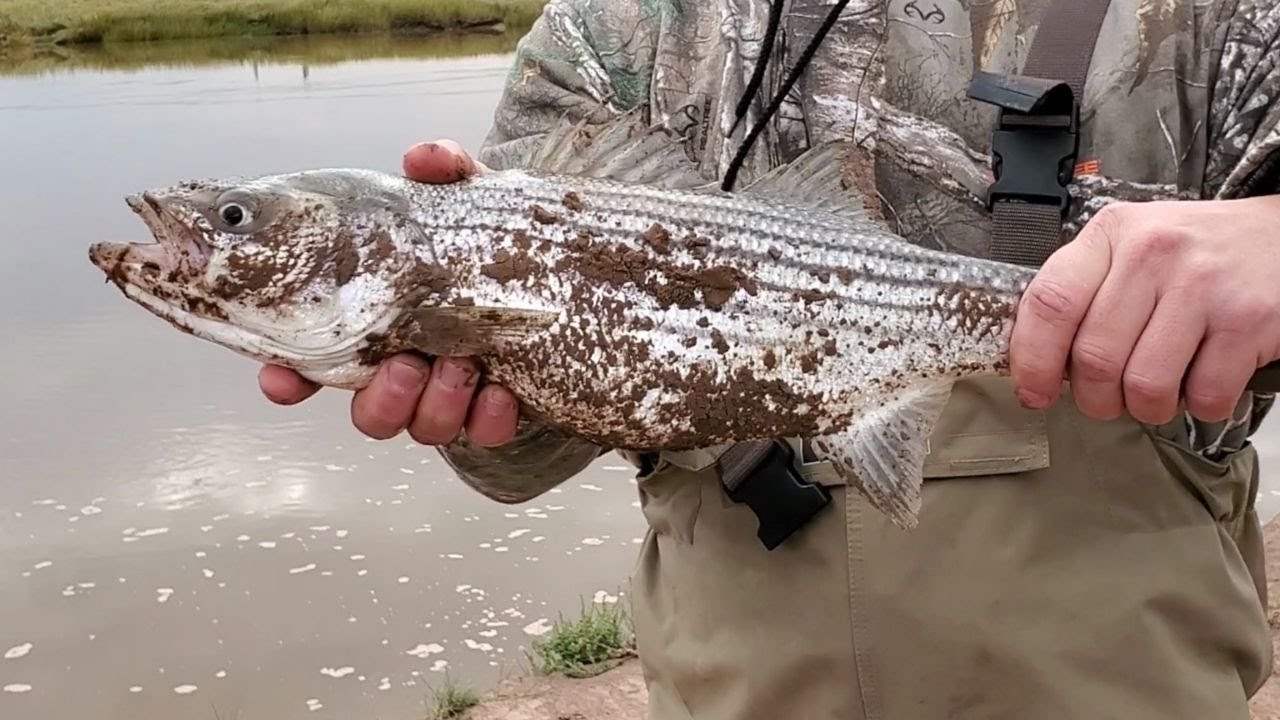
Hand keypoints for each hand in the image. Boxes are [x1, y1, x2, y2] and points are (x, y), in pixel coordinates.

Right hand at [258, 140, 520, 447]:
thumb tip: (424, 159)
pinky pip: (485, 433)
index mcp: (379, 323)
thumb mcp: (468, 200)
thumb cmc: (492, 239)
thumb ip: (445, 173)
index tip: (282, 377)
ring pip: (421, 428)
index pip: (313, 363)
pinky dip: (490, 418)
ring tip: (459, 365)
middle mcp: (408, 367)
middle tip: (404, 364)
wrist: (565, 273)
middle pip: (370, 414)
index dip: (288, 379)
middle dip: (382, 398)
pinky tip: (501, 391)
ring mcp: (451, 394)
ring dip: (435, 405)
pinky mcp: (497, 409)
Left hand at [1009, 195, 1279, 424]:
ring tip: (1157, 391)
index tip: (1033, 393)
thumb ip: (1084, 292)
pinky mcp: (1249, 319)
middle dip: (1095, 399)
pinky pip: (1203, 395)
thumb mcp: (1131, 248)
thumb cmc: (1197, 253)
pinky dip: (1200, 405)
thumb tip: (1035, 363)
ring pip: (1144, 385)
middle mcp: (1153, 252)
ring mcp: (1203, 285)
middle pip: (1094, 357)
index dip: (1031, 361)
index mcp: (1112, 234)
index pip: (1049, 303)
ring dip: (1147, 408)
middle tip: (1107, 400)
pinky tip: (1203, 380)